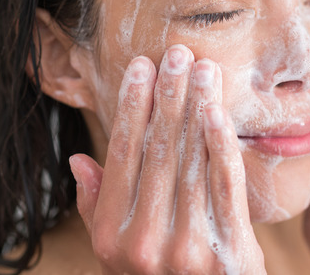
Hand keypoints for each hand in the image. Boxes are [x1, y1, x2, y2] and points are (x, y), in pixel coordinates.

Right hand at [69, 45, 265, 273]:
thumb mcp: (117, 254)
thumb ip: (98, 208)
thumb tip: (80, 161)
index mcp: (112, 237)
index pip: (121, 158)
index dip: (131, 109)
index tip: (141, 69)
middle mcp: (144, 242)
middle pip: (157, 152)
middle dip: (167, 97)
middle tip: (176, 54)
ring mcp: (187, 248)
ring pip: (190, 161)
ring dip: (196, 108)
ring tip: (202, 69)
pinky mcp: (229, 250)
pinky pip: (224, 185)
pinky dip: (221, 144)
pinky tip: (217, 111)